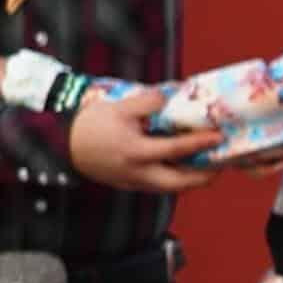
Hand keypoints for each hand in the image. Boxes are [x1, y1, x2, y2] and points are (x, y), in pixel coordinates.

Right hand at [68, 90, 217, 194]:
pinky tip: (182, 167)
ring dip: (191, 180)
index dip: (201, 142)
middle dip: (205, 176)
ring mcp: (134, 182)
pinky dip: (175, 179)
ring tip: (206, 166)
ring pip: (172, 188)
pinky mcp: (129, 185)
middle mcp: (138, 172)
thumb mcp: (118, 107)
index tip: (219, 136)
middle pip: (182, 183)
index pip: (177, 149)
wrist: (61, 144)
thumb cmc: (89, 124)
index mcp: (136, 152)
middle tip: (221, 163)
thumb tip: (172, 94)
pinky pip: (159, 187)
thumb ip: (147, 102)